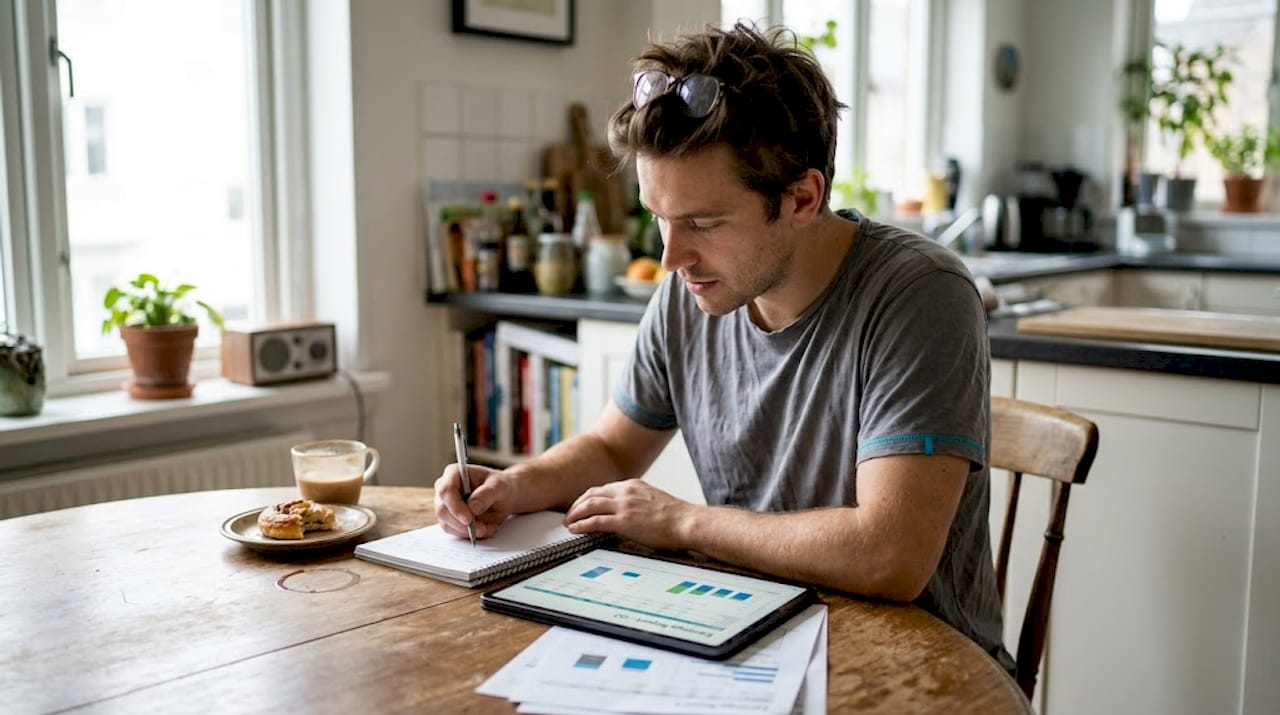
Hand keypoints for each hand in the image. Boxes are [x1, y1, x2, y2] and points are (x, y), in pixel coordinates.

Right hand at [433, 462, 513, 539]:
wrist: (504, 497)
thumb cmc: (500, 486)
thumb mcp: (500, 487)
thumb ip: (486, 494)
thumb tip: (472, 507)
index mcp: (454, 473)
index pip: (446, 490)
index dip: (455, 506)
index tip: (468, 519)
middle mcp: (446, 489)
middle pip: (443, 510)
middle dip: (462, 524)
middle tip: (483, 529)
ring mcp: (446, 505)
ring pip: (447, 524)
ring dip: (468, 531)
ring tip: (488, 528)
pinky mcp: (450, 519)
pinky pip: (454, 531)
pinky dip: (469, 534)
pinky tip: (485, 529)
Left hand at [564, 479, 692, 550]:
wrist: (687, 522)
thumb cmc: (677, 517)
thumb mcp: (654, 501)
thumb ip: (639, 502)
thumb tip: (632, 513)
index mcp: (634, 485)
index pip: (604, 488)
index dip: (589, 497)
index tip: (582, 505)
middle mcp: (626, 492)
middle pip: (592, 494)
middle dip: (577, 504)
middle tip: (570, 514)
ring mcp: (624, 505)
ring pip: (590, 505)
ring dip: (575, 514)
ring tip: (568, 522)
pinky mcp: (623, 521)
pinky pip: (595, 521)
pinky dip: (581, 524)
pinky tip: (575, 529)